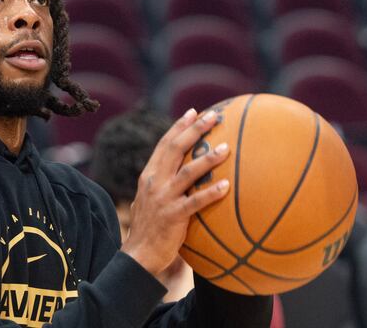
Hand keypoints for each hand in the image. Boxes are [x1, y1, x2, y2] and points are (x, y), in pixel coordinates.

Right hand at [121, 108, 230, 276]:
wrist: (139, 254)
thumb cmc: (149, 227)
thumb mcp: (149, 198)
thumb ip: (162, 183)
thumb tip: (179, 172)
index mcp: (149, 175)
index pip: (165, 144)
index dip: (179, 126)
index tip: (194, 112)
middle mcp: (154, 182)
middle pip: (175, 149)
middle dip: (194, 130)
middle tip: (214, 117)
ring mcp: (163, 198)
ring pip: (187, 172)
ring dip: (208, 159)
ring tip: (227, 148)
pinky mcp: (173, 216)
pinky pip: (195, 202)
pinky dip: (210, 193)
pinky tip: (227, 186)